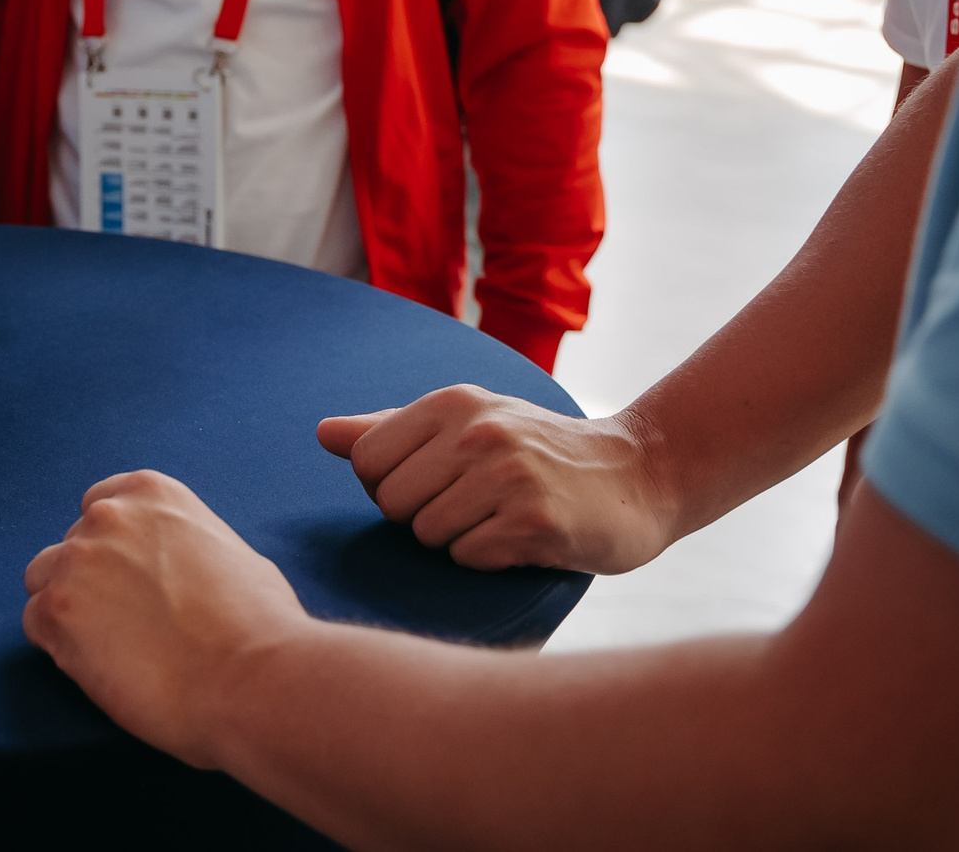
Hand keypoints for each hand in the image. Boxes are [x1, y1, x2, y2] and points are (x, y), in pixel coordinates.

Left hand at [22, 472, 308, 767]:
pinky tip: (102, 667)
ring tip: (113, 650)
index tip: (126, 580)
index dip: (112, 550)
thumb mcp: (228, 550)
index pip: (101, 507)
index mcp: (151, 493)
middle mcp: (107, 516)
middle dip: (90, 582)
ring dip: (69, 611)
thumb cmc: (259, 624)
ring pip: (44, 582)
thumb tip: (177, 570)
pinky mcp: (57, 610)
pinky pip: (36, 625)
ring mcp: (77, 560)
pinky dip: (60, 648)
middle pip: (70, 547)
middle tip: (126, 625)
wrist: (252, 676)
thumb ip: (183, 545)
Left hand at [318, 387, 676, 574]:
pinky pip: (468, 557)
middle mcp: (476, 431)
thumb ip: (390, 430)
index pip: (366, 462)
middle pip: (391, 503)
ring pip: (427, 534)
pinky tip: (521, 537)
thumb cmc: (538, 452)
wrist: (637, 475)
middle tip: (474, 503)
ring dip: (458, 538)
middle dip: (423, 515)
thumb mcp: (466, 423)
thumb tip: (321, 433)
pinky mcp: (533, 523)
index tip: (435, 483)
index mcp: (451, 401)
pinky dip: (487, 557)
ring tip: (499, 517)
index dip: (391, 486)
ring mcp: (506, 476)